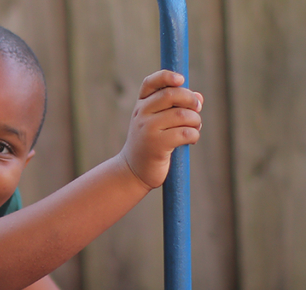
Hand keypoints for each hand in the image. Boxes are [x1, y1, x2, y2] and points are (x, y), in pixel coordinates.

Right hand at [120, 70, 202, 189]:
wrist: (133, 172)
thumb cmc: (150, 145)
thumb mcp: (160, 123)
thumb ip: (178, 107)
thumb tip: (199, 97)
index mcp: (141, 106)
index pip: (151, 82)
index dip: (167, 76)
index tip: (181, 79)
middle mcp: (141, 114)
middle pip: (172, 94)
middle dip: (191, 100)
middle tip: (197, 109)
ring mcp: (147, 129)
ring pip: (182, 115)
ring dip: (195, 121)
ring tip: (194, 129)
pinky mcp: (156, 145)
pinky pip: (185, 133)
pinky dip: (194, 136)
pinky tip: (190, 141)